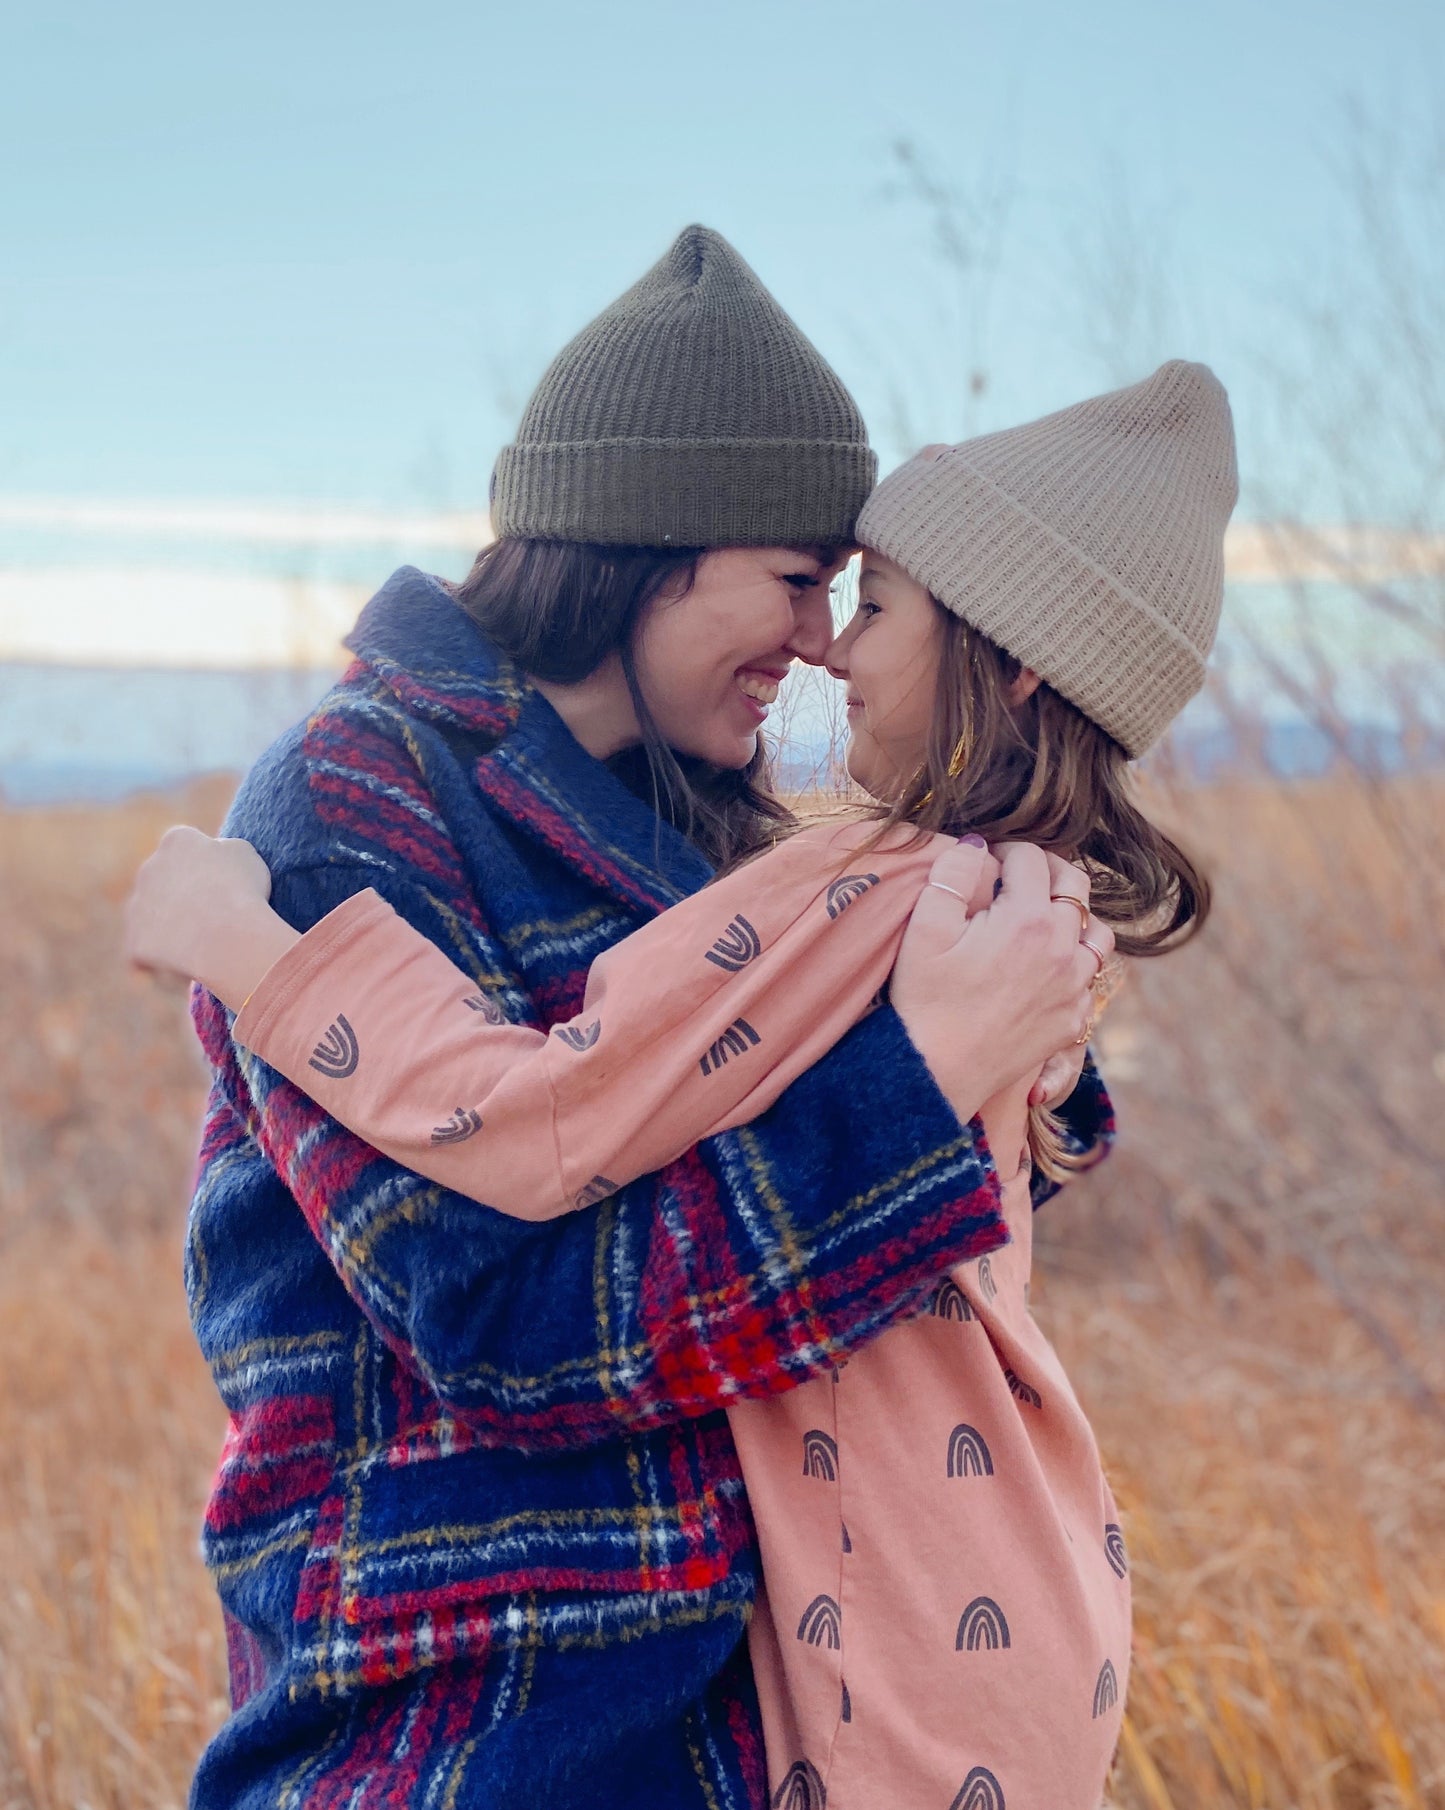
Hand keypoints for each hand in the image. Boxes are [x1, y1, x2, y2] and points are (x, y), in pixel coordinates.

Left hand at [124, 827, 284, 1003]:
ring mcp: (137, 907)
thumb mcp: (247, 856)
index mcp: (178, 842)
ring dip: (171, 932)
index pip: (186, 850)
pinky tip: (188, 975)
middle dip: (183, 899)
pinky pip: (147, 958)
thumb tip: (219, 857)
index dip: (205, 869)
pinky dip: (163, 967)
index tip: (224, 886)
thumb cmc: (244, 891)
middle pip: (164, 884)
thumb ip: (227, 852)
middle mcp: (149, 869)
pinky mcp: (135, 944)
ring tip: (204, 951)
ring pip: (152, 921)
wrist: (228, 936)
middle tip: (215, 920)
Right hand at [891, 839, 1113, 1122]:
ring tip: (1041, 919)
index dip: (1005, 850)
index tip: (987, 861)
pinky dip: (1077, 962)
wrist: (937, 1070)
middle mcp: (1062, 948)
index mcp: (1027, 918)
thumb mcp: (924, 928)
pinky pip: (1092, 978)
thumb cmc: (925, 999)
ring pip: (1097, 931)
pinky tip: (1047, 965)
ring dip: (1073, 916)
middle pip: (1076, 884)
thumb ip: (952, 874)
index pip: (1030, 857)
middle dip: (1047, 870)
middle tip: (1018, 877)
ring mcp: (1074, 986)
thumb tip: (976, 844)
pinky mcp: (1073, 1018)